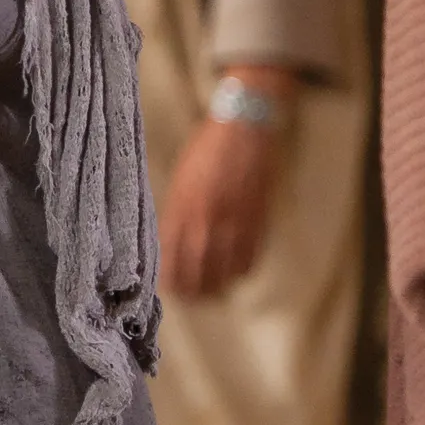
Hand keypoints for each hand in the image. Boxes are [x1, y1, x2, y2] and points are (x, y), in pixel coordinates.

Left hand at [160, 113, 280, 299]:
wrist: (245, 126)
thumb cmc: (208, 149)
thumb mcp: (182, 179)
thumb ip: (175, 212)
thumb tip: (167, 245)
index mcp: (181, 207)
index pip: (169, 258)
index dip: (168, 279)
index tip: (167, 289)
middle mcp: (205, 218)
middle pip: (196, 272)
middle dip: (191, 291)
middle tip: (191, 298)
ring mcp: (233, 221)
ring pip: (223, 271)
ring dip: (216, 287)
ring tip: (212, 294)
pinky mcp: (257, 220)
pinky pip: (249, 258)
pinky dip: (241, 270)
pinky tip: (235, 272)